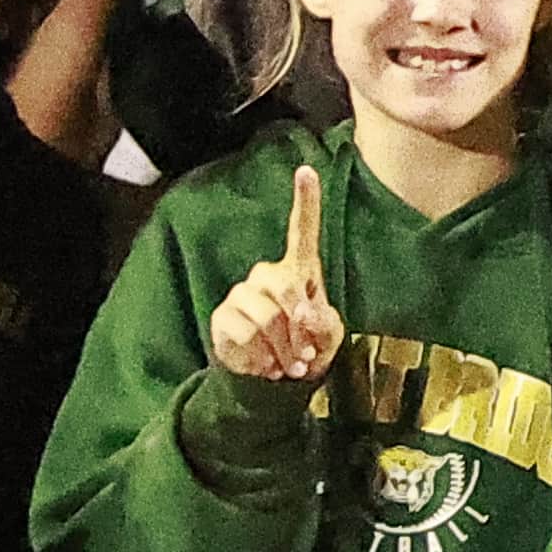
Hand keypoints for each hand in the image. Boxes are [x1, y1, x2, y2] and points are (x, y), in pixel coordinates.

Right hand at [208, 165, 345, 388]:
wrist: (276, 380)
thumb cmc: (308, 348)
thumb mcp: (328, 336)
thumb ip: (323, 322)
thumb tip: (302, 316)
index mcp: (299, 271)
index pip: (302, 230)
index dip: (305, 200)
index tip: (306, 171)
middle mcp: (267, 275)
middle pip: (286, 288)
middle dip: (300, 326)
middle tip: (306, 356)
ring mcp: (242, 294)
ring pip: (267, 318)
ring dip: (284, 350)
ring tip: (289, 366)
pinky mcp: (223, 317)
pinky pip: (245, 334)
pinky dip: (262, 359)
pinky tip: (266, 367)